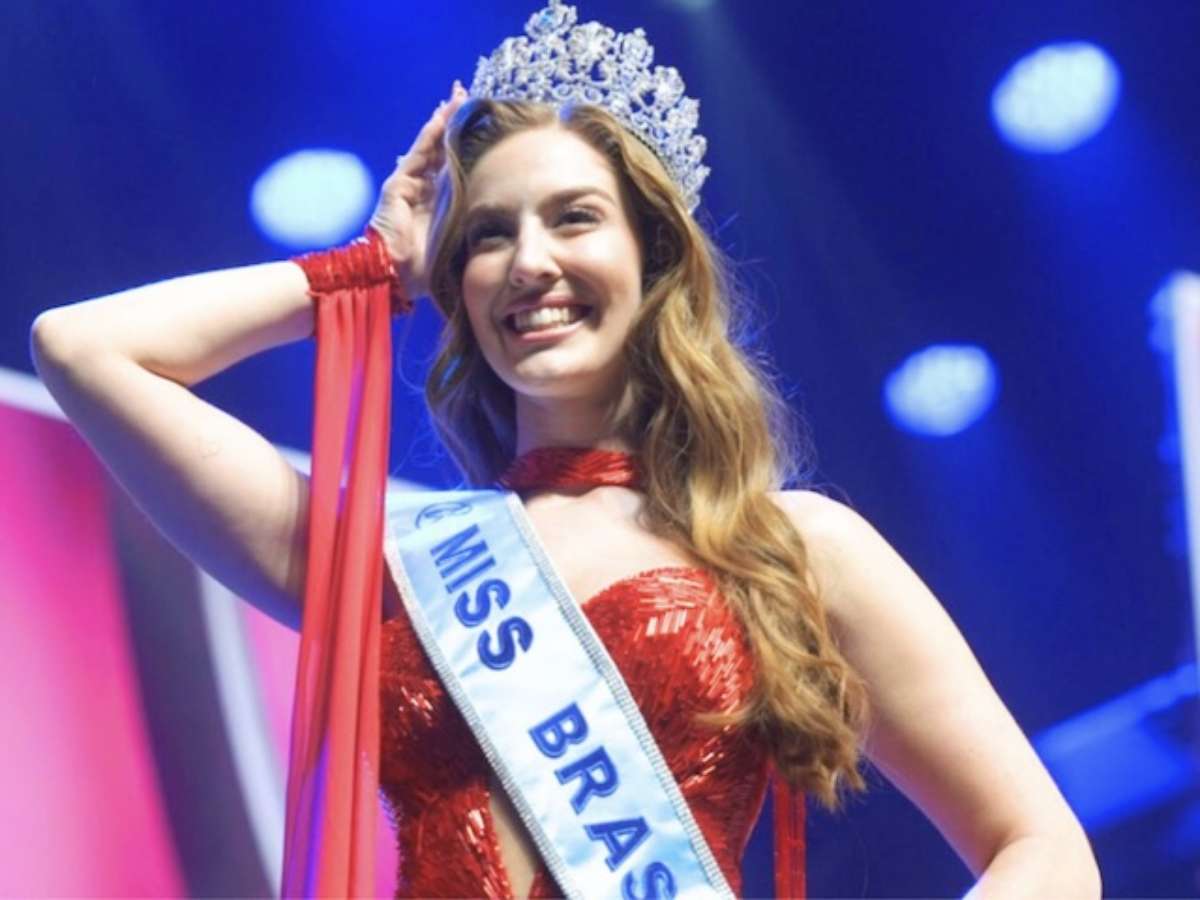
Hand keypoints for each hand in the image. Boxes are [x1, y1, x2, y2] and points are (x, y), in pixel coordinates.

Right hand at [370, 80, 468, 301]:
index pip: (456, 169)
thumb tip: (507, 228)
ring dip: (445, 121)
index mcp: (440, 204)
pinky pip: (419, 153)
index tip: (488, 130)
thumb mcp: (460, 244)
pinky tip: (444, 114)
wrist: (393, 278)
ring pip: (432, 146)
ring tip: (459, 97)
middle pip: (444, 150)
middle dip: (456, 126)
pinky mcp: (398, 184)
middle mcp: (425, 191)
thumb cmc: (428, 270)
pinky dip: (431, 133)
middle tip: (472, 100)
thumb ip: (476, 232)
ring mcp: (410, 185)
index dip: (469, 149)